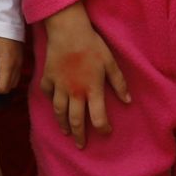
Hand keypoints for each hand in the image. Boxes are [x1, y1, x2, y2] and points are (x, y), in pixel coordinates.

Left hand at [0, 33, 23, 94]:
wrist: (8, 15)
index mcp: (8, 63)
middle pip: (8, 88)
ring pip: (13, 83)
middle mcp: (17, 66)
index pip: (2, 87)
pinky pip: (15, 75)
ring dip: (0, 83)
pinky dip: (5, 77)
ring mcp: (20, 63)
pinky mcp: (20, 59)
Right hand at [40, 1, 130, 149]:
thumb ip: (119, 82)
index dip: (103, 128)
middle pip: (76, 120)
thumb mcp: (110, 62)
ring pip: (59, 112)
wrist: (68, 30)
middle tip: (81, 145)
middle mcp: (75, 91)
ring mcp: (59, 86)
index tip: (106, 133)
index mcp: (92, 89)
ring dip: (63, 125)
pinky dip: (51, 102)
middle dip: (80, 135)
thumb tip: (128, 101)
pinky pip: (48, 94)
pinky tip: (54, 105)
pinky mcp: (48, 77)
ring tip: (66, 133)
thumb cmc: (92, 44)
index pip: (98, 117)